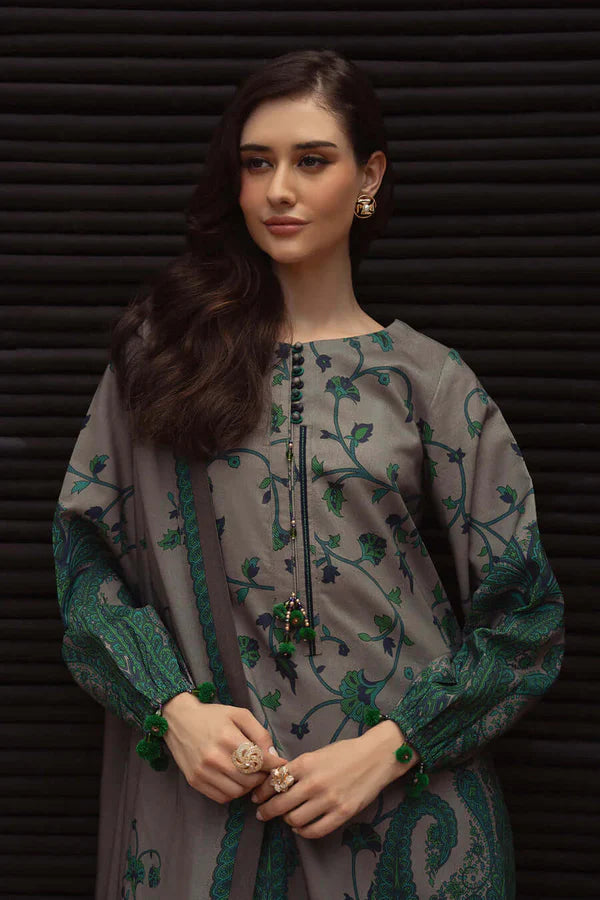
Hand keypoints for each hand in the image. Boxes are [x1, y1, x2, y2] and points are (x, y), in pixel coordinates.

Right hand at [162, 692, 287, 803]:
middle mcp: (214, 757)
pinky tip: (233, 779)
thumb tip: (274, 756)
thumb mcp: (239, 715)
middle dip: (261, 776)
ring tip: (248, 774)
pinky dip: (232, 792)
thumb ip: (260, 734)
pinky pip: (222, 797)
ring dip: (248, 786)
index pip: (258, 760)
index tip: (280, 764)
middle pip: (249, 780)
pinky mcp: (195, 781)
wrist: (179, 720)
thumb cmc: (213, 716)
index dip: (273, 765)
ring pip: (237, 792)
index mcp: (227, 737)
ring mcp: (202, 772)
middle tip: (262, 769)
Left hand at [251, 721, 419, 839]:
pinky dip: (303, 831)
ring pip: (295, 820)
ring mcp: (328, 800)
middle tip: (261, 813)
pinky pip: (315, 831)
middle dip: (267, 811)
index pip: (274, 781)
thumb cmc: (346, 752)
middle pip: (280, 804)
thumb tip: (277, 782)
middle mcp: (314, 783)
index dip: (262, 792)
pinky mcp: (342, 814)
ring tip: (286, 818)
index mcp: (306, 763)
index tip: (256, 796)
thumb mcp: (317, 753)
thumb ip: (299, 768)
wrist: (376, 757)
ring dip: (286, 820)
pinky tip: (301, 827)